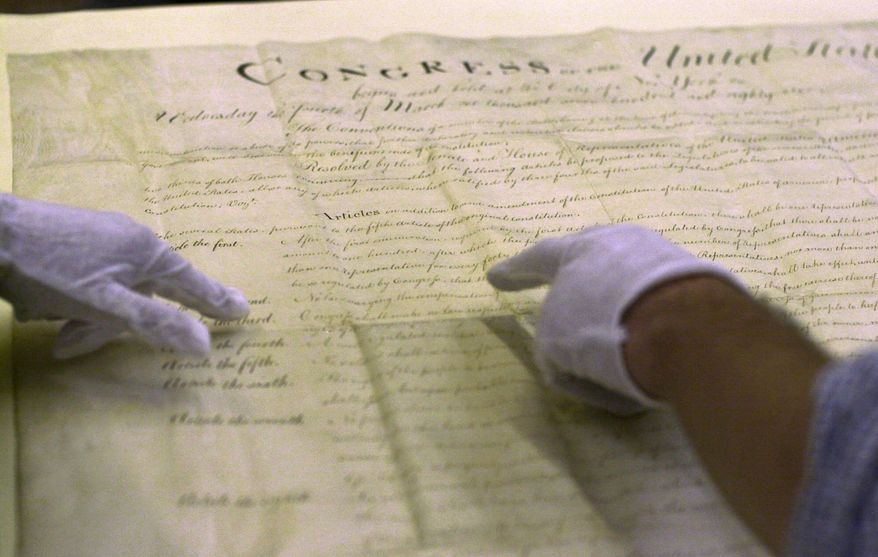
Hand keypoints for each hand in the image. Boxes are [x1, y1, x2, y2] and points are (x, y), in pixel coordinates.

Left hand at [0, 195, 249, 357]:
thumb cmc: (51, 270)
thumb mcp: (105, 305)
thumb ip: (156, 323)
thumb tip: (205, 345)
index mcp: (147, 253)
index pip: (193, 283)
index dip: (216, 301)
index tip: (243, 310)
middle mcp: (131, 241)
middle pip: (146, 294)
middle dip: (113, 326)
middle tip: (71, 343)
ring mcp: (102, 238)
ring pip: (114, 291)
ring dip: (86, 319)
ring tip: (49, 332)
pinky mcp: (76, 240)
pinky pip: (92, 280)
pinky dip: (74, 302)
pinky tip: (43, 308)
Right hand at [487, 224, 743, 414]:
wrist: (682, 329)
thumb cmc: (600, 327)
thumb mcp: (555, 344)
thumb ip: (555, 346)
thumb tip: (572, 359)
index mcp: (577, 250)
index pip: (536, 259)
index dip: (513, 272)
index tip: (495, 277)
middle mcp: (620, 243)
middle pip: (592, 261)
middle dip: (577, 278)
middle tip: (567, 292)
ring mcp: (662, 260)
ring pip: (628, 286)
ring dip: (616, 310)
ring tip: (613, 340)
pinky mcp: (695, 285)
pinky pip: (659, 308)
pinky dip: (647, 329)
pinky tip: (649, 350)